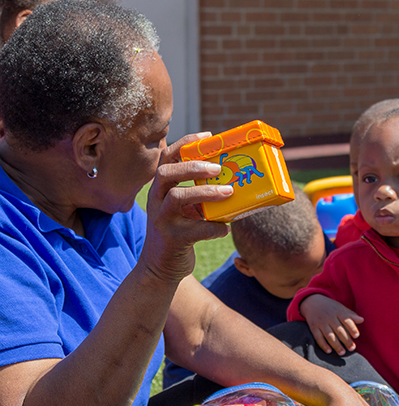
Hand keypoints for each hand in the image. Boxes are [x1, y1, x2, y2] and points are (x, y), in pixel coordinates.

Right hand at [141, 132, 232, 282]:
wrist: (161, 269)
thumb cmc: (180, 234)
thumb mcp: (186, 211)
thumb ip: (200, 197)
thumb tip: (235, 184)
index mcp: (161, 189)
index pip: (167, 158)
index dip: (186, 144)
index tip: (207, 136)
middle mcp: (156, 200)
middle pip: (166, 172)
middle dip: (192, 166)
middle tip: (218, 168)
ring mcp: (161, 220)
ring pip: (177, 197)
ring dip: (205, 192)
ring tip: (228, 191)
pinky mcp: (171, 239)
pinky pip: (196, 230)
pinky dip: (215, 227)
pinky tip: (225, 228)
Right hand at [300, 294, 362, 354]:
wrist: (312, 301)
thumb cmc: (330, 307)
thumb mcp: (340, 308)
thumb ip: (350, 315)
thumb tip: (362, 320)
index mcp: (337, 311)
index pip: (346, 320)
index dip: (352, 328)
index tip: (356, 336)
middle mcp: (329, 316)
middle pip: (339, 330)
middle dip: (346, 340)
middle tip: (352, 348)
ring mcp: (320, 322)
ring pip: (329, 335)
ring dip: (336, 345)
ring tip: (342, 352)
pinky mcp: (313, 327)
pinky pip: (318, 337)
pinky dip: (323, 345)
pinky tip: (329, 351)